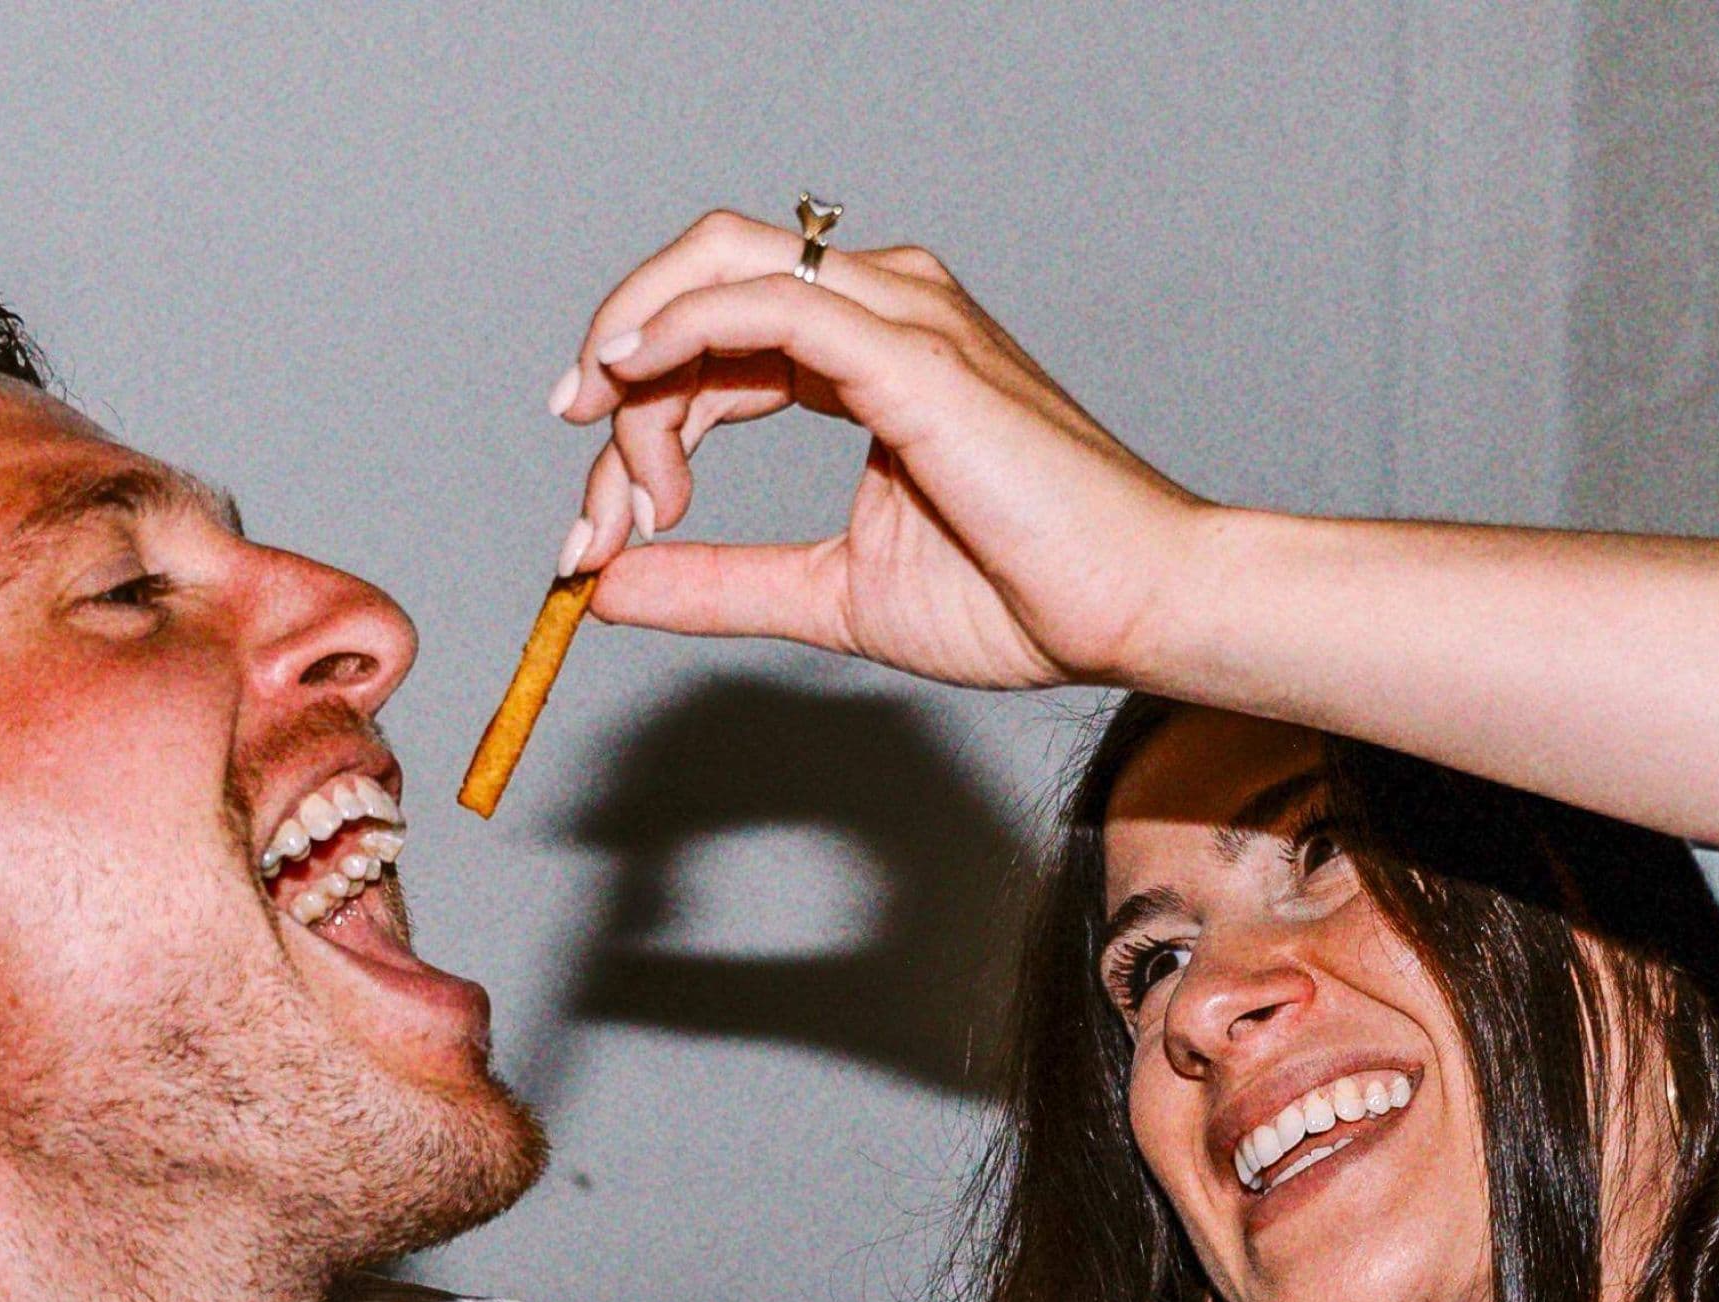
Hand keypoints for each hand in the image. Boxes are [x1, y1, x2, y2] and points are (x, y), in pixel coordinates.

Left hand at [551, 208, 1201, 690]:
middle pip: (702, 285)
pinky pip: (771, 299)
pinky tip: (627, 373)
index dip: (639, 417)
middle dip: (619, 380)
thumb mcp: (827, 597)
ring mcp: (902, 316)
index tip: (599, 525)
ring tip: (630, 489)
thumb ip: (720, 582)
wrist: (1124, 611)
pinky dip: (683, 326)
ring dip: (641, 369)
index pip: (717, 341)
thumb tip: (610, 586)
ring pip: (721, 273)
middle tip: (594, 504)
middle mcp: (884, 310)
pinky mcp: (913, 351)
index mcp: (869, 355)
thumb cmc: (1019, 597)